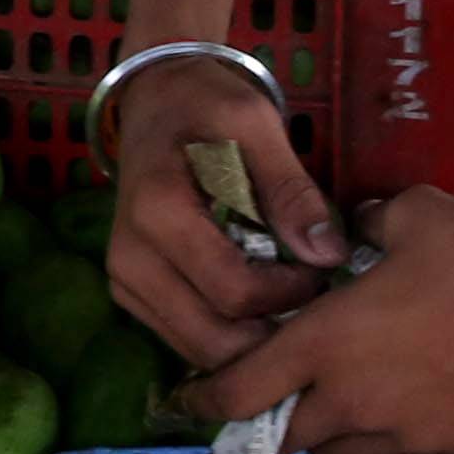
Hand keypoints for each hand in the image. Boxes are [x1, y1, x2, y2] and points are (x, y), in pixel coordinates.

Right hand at [103, 54, 345, 370]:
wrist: (155, 102)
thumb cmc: (207, 106)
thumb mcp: (255, 123)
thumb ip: (291, 188)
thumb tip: (327, 255)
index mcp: (158, 211)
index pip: (235, 292)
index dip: (291, 293)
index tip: (322, 266)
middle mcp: (130, 257)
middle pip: (214, 339)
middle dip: (275, 333)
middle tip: (314, 297)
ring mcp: (125, 280)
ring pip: (199, 351)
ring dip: (253, 341)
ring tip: (289, 302)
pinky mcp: (131, 293)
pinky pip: (186, 340)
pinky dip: (228, 337)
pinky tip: (259, 307)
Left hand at [179, 187, 453, 453]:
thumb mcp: (409, 216)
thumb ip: (362, 227)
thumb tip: (352, 224)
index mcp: (327, 344)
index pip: (238, 391)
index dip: (205, 400)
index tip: (191, 401)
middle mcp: (357, 401)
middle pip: (287, 442)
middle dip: (274, 427)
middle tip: (277, 407)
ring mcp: (410, 436)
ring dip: (337, 438)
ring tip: (353, 407)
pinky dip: (399, 449)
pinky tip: (416, 416)